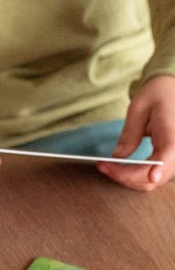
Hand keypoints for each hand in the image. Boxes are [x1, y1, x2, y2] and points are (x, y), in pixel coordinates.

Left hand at [97, 74, 174, 190]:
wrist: (171, 90)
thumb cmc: (157, 95)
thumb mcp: (139, 108)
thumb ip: (130, 134)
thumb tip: (117, 157)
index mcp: (173, 133)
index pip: (166, 157)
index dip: (157, 170)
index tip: (148, 177)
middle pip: (157, 175)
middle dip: (128, 176)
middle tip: (102, 166)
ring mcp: (174, 156)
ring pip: (155, 180)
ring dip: (131, 178)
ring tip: (107, 166)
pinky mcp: (169, 159)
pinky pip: (154, 174)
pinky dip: (137, 175)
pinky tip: (120, 168)